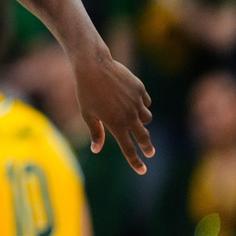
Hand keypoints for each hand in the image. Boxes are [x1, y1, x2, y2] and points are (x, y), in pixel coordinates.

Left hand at [74, 52, 154, 173]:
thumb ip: (95, 132)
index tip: (142, 170)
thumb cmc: (86, 91)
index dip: (136, 162)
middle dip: (147, 146)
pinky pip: (145, 101)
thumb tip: (96, 149)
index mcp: (116, 125)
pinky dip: (141, 103)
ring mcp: (137, 102)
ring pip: (147, 118)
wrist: (93, 66)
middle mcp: (130, 116)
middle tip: (150, 152)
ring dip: (142, 121)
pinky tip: (131, 98)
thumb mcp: (87, 114)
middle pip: (144, 137)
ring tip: (133, 117)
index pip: (128, 149)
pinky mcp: (140, 89)